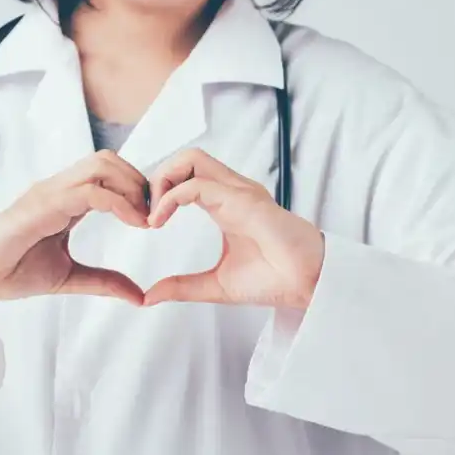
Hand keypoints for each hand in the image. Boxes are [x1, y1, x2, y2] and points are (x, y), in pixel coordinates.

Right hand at [0, 150, 148, 320]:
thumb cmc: (9, 271)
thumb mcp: (69, 277)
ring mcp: (49, 193)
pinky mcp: (41, 205)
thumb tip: (139, 295)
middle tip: (154, 214)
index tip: (152, 220)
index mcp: (64, 200)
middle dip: (138, 182)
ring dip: (132, 187)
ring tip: (145, 218)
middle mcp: (57, 189)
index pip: (107, 174)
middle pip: (108, 160)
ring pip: (101, 166)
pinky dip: (119, 203)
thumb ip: (103, 282)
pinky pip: (89, 192)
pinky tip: (133, 223)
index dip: (135, 190)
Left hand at [144, 149, 324, 308]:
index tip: (146, 222)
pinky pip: (198, 185)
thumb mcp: (215, 285)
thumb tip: (149, 296)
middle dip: (157, 177)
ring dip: (163, 180)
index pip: (186, 176)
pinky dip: (171, 197)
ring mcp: (239, 192)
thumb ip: (182, 287)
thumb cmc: (274, 279)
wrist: (308, 285)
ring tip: (152, 214)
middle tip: (146, 212)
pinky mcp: (244, 201)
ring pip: (191, 159)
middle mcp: (232, 191)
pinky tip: (159, 220)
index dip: (160, 191)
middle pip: (186, 157)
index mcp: (226, 204)